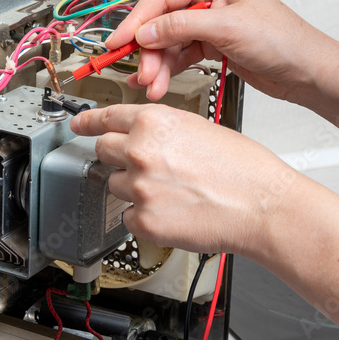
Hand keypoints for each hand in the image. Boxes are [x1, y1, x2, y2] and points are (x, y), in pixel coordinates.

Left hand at [71, 103, 309, 259]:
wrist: (262, 205)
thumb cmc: (243, 169)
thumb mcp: (199, 128)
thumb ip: (162, 130)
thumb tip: (142, 137)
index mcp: (153, 122)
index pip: (105, 118)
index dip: (88, 122)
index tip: (77, 125)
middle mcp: (140, 152)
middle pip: (103, 151)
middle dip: (119, 157)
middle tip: (145, 166)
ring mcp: (139, 188)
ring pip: (117, 186)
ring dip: (136, 189)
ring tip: (173, 192)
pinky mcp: (144, 221)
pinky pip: (129, 217)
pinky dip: (146, 217)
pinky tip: (174, 212)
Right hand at [108, 0, 338, 102]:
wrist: (306, 70)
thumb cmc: (283, 40)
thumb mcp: (227, 28)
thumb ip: (181, 26)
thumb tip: (146, 31)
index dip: (137, 21)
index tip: (119, 42)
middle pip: (161, 21)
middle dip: (149, 50)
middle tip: (141, 72)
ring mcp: (209, 21)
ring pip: (168, 42)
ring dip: (157, 65)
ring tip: (153, 86)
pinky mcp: (211, 44)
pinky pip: (179, 55)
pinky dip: (168, 70)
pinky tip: (159, 82)